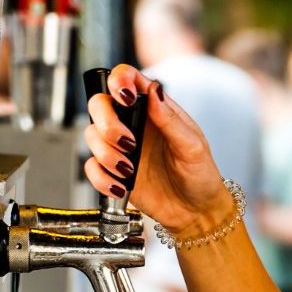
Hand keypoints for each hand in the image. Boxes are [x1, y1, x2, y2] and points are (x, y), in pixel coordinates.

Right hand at [82, 63, 231, 234]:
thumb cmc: (200, 175)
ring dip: (106, 154)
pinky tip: (120, 186)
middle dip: (107, 122)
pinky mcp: (113, 172)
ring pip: (92, 135)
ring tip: (130, 170)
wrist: (196, 212)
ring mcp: (120, 147)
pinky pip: (91, 167)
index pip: (127, 79)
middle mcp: (133, 124)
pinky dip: (101, 177)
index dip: (119, 80)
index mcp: (153, 110)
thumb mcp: (193, 146)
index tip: (124, 96)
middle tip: (128, 143)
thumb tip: (154, 90)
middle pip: (99, 104)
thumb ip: (171, 119)